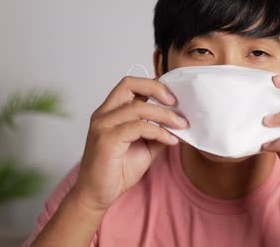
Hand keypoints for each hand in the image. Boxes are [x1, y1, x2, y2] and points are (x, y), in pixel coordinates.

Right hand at [72, 75, 188, 213]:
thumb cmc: (117, 171)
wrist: (97, 195)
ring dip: (165, 115)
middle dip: (157, 88)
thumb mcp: (145, 147)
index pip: (130, 85)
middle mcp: (103, 114)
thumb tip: (180, 123)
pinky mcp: (107, 139)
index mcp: (110, 112)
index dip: (153, 85)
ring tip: (181, 125)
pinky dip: (159, 131)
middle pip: (129, 84)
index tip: (174, 97)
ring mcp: (103, 125)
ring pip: (138, 107)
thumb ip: (158, 132)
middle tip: (177, 102)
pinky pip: (139, 127)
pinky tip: (170, 140)